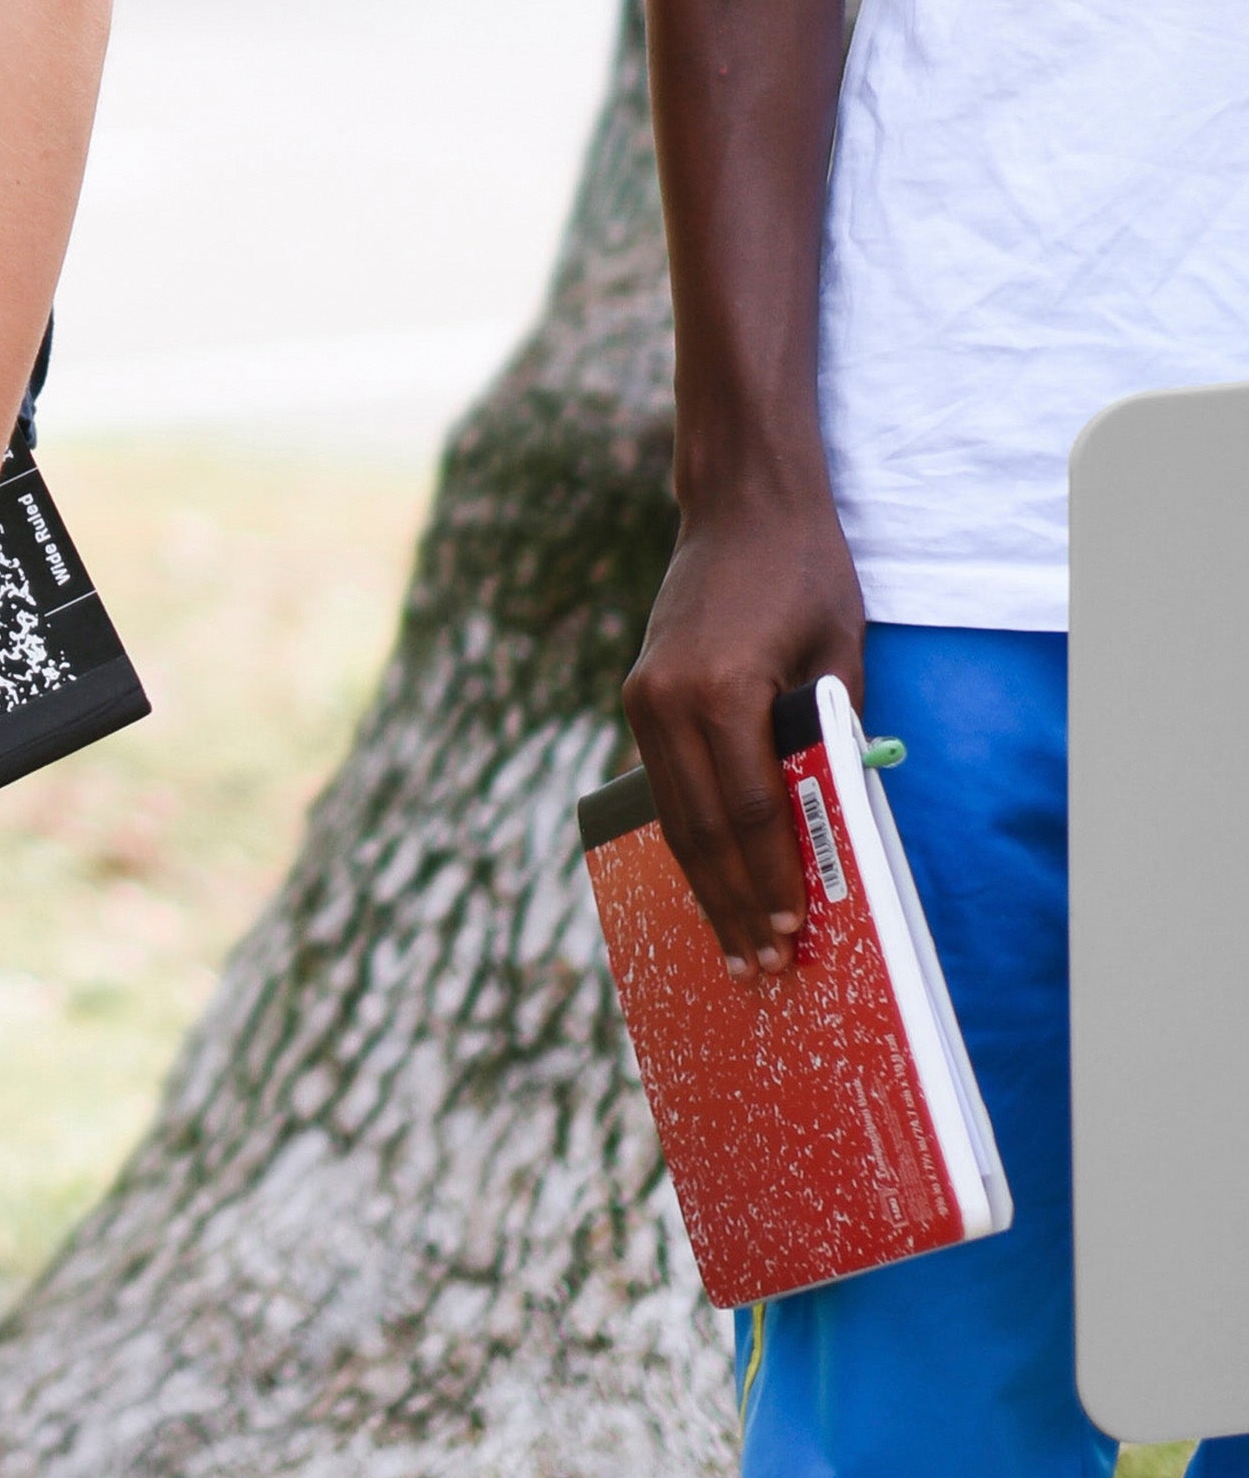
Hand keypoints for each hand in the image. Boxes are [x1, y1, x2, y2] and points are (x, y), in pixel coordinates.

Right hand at [620, 495, 866, 975]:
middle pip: (703, 826)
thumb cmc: (806, 573)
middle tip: (759, 971)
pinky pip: (664, 784)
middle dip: (733, 904)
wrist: (740, 506)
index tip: (790, 933)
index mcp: (720, 689)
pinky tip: (708, 879)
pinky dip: (688, 838)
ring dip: (704, 885)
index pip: (752, 809)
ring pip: (674, 814)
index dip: (772, 877)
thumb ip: (828, 737)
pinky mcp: (639, 694)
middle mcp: (666, 700)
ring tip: (731, 947)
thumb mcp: (838, 655)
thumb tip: (833, 824)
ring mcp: (643, 697)